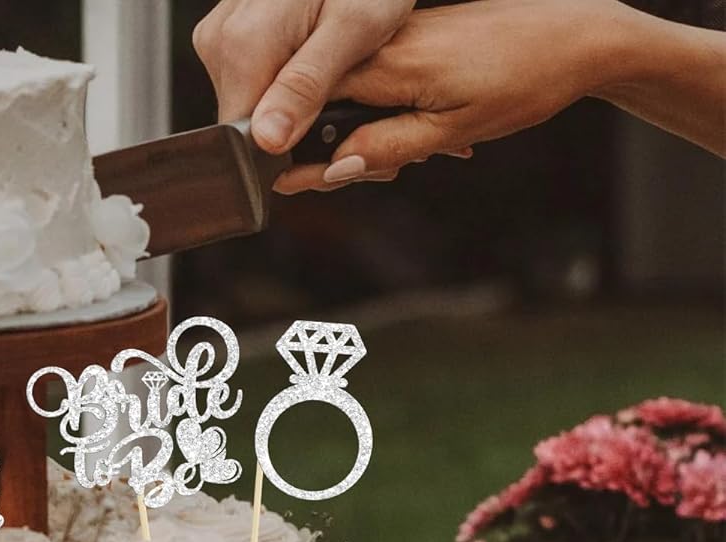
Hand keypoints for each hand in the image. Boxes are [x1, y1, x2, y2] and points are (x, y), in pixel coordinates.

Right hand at [192, 0, 413, 151]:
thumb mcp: (355, 29)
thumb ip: (307, 86)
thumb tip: (268, 139)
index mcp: (243, 43)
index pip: (244, 136)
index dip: (282, 148)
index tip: (321, 129)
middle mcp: (220, 39)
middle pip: (244, 120)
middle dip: (286, 123)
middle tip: (333, 88)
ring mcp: (220, 35)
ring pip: (247, 101)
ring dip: (284, 100)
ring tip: (323, 65)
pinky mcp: (228, 34)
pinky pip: (248, 77)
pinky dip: (279, 78)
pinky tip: (307, 54)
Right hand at [275, 0, 630, 193]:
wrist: (579, 34)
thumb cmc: (526, 80)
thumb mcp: (453, 130)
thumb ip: (386, 147)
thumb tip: (333, 169)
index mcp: (389, 64)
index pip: (312, 107)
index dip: (298, 150)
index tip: (289, 182)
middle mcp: (387, 42)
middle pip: (326, 102)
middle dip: (339, 147)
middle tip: (379, 173)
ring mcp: (402, 34)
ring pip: (353, 93)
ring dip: (369, 132)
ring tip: (412, 155)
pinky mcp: (419, 32)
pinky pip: (381, 78)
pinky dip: (390, 110)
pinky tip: (424, 130)